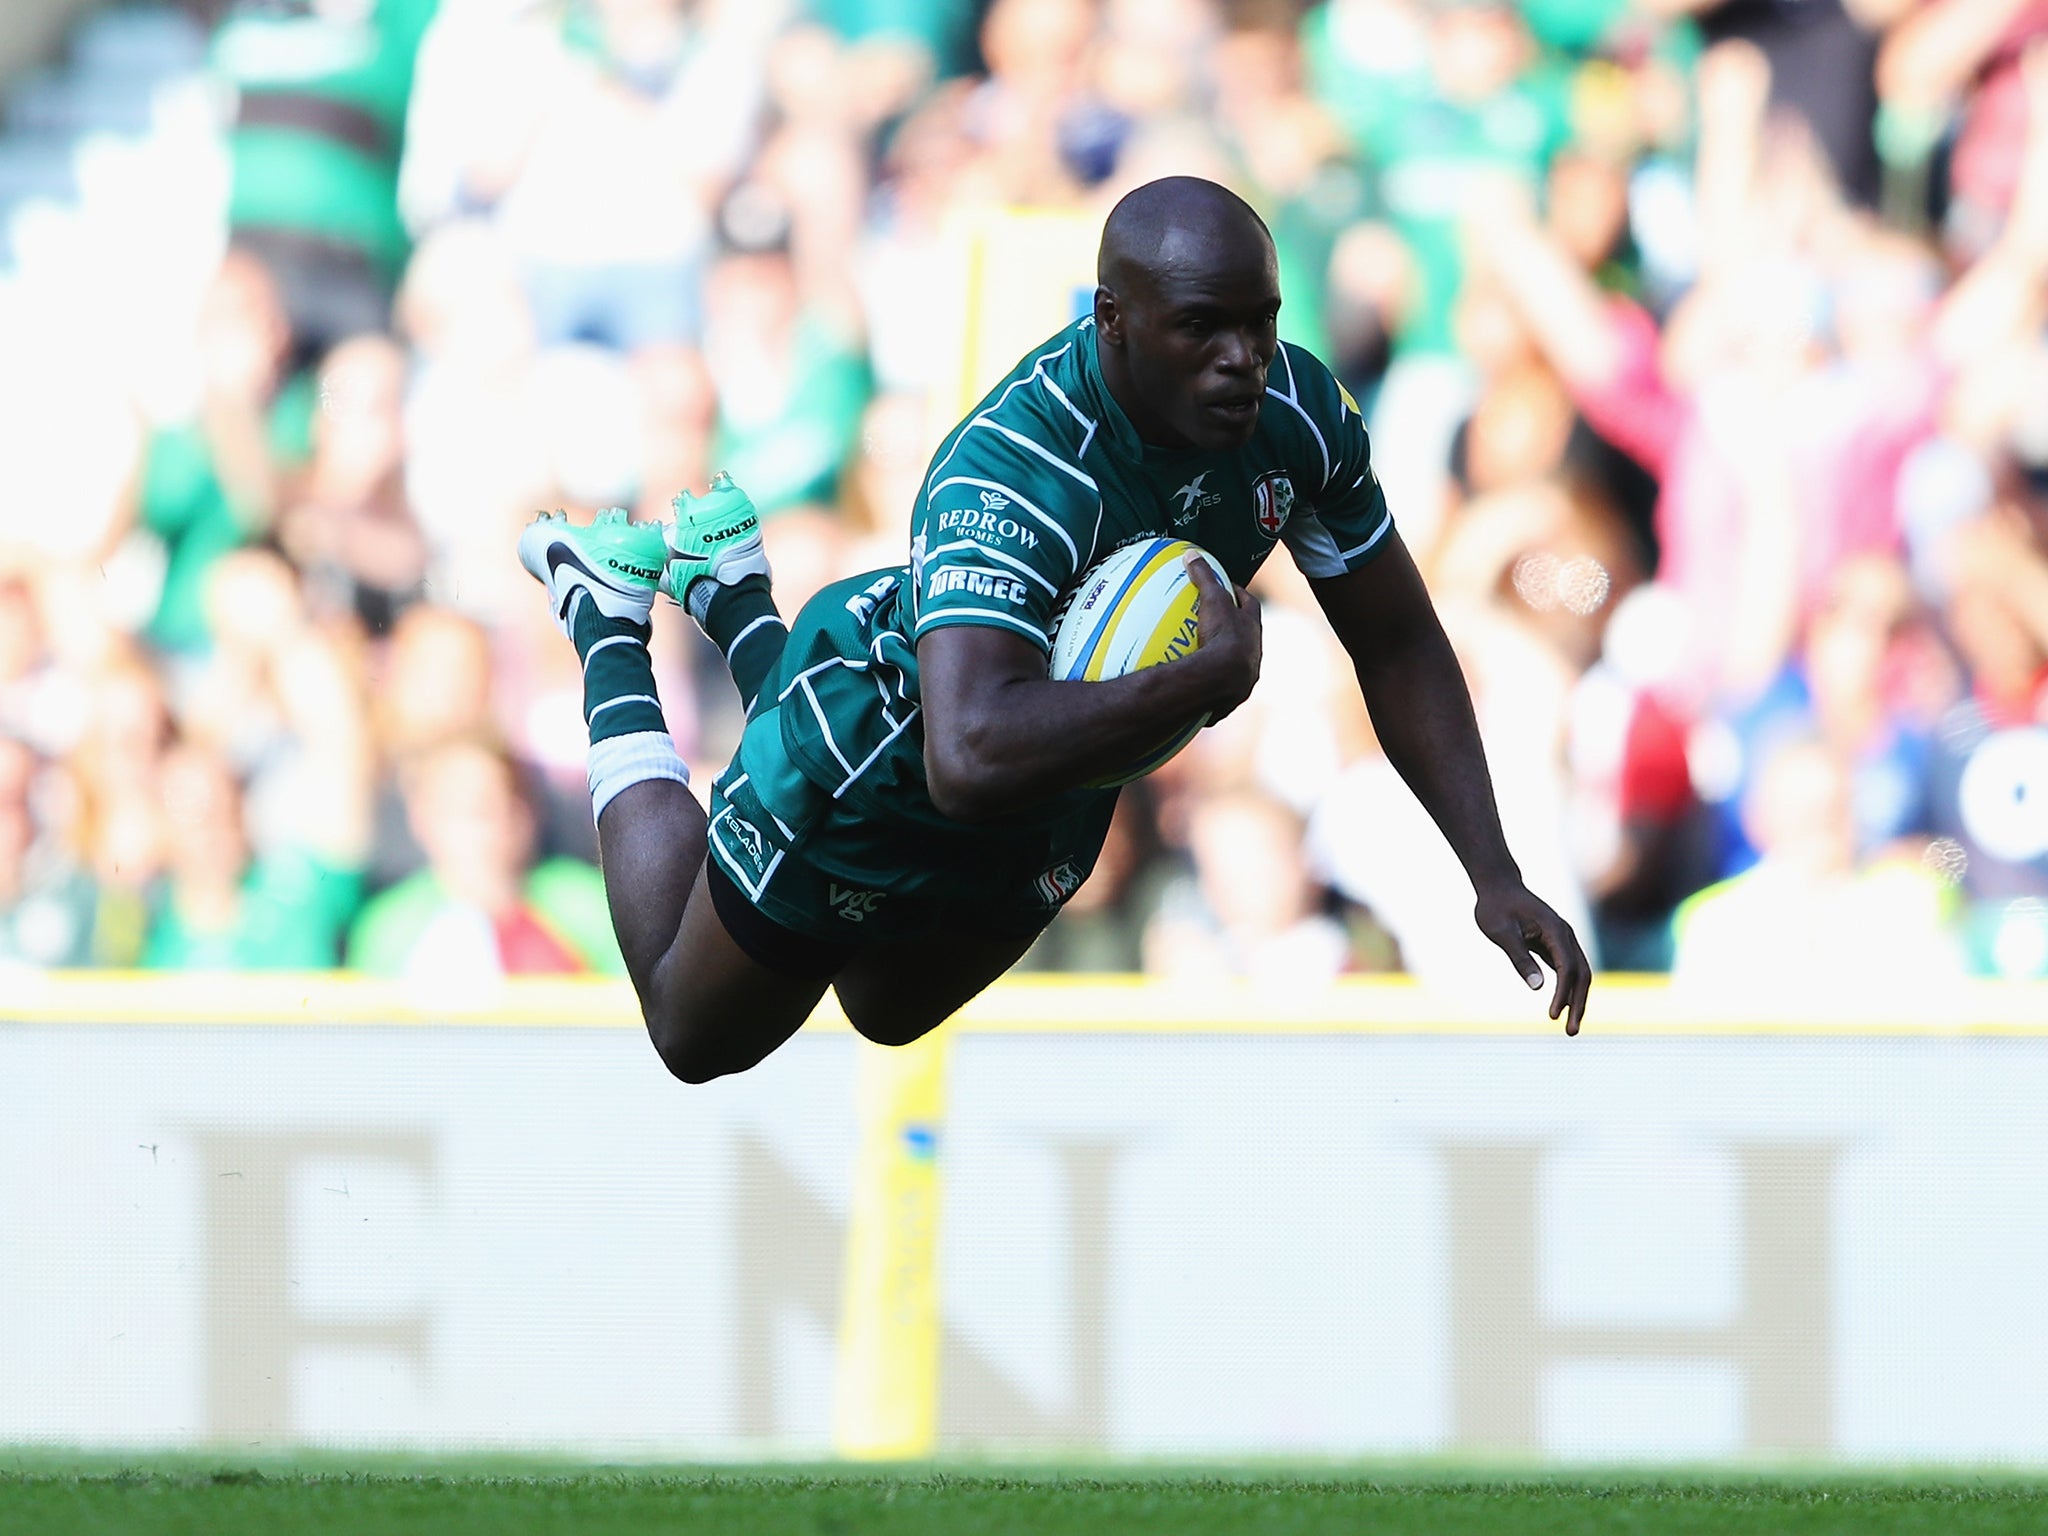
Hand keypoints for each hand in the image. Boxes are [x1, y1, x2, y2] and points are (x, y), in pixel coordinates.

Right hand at [1186, 554, 1261, 720]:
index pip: (1250, 605)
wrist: (1223, 679)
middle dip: (1237, 628)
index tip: (1228, 590)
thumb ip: (1204, 577)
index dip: (1239, 596)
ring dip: (1228, 658)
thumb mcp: (1213, 601)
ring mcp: (1245, 676)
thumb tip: (1192, 554)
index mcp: (1252, 628)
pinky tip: (1198, 686)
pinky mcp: (1231, 696)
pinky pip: (1222, 688)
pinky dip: (1213, 684)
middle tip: (1220, 621)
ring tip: (1209, 655)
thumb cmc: (1222, 635)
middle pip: (1248, 635)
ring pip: (1239, 663)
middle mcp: (1254, 652)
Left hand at [1473, 878, 1591, 1035]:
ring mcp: (1564, 939)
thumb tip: (1537, 987)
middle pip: (1582, 974)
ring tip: (1570, 1027)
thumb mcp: (1502, 933)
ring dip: (1576, 1000)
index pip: (1566, 968)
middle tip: (1571, 1032)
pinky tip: (1563, 1008)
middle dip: (1578, 1004)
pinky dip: (1569, 990)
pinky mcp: (1556, 945)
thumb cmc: (1496, 907)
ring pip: (1579, 974)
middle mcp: (1566, 935)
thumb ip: (1519, 958)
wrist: (1499, 887)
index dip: (1562, 993)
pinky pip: (1569, 971)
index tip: (1551, 1016)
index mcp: (1555, 930)